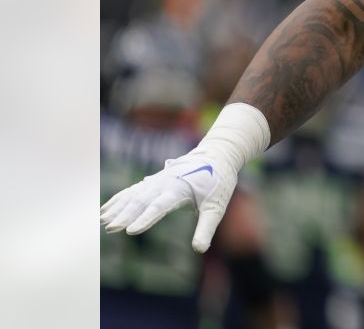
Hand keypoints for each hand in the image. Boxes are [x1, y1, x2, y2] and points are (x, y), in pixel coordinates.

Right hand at [99, 150, 237, 252]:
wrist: (216, 157)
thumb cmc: (218, 184)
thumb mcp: (216, 207)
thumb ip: (206, 229)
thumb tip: (199, 249)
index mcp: (180, 190)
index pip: (159, 206)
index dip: (145, 219)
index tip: (130, 231)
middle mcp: (164, 184)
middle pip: (141, 201)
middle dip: (124, 215)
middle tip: (110, 229)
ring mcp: (156, 181)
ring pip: (132, 195)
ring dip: (116, 208)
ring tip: (102, 222)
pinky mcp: (153, 181)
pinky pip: (131, 191)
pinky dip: (117, 200)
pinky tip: (104, 211)